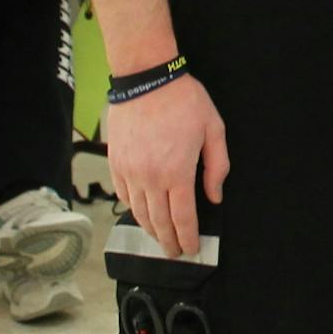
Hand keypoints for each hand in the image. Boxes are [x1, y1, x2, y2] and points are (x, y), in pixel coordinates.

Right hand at [106, 75, 227, 258]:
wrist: (146, 81)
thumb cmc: (185, 102)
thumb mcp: (214, 129)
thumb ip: (217, 166)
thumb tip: (214, 197)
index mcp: (177, 172)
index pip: (182, 217)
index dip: (187, 237)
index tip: (191, 249)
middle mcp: (150, 178)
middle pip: (158, 221)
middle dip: (168, 241)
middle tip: (176, 252)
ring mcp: (129, 172)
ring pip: (139, 212)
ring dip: (150, 229)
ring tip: (160, 239)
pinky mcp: (115, 164)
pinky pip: (123, 196)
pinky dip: (133, 210)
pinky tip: (142, 213)